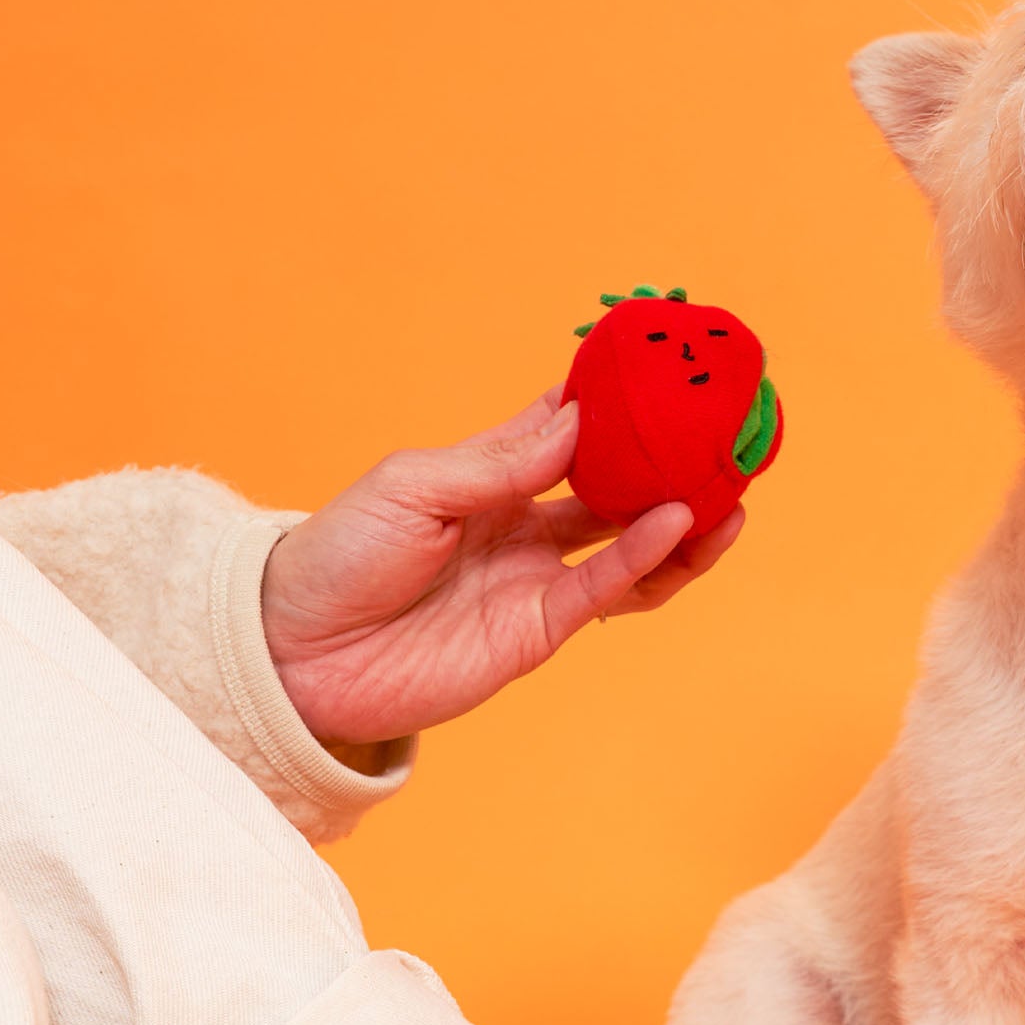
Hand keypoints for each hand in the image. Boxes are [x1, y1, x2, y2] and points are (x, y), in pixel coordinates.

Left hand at [260, 389, 744, 745]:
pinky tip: (676, 523)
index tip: (667, 371)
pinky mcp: (538, 631)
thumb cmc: (339, 556)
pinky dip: (646, 558)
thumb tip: (578, 421)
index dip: (617, 405)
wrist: (296, 652)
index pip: (570, 433)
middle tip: (721, 433)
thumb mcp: (412, 486)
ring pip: (632, 547)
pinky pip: (606, 590)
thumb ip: (499, 461)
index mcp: (492, 479)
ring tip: (727, 489)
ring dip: (682, 520)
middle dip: (670, 464)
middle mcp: (526, 526)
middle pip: (618, 490)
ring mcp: (537, 580)